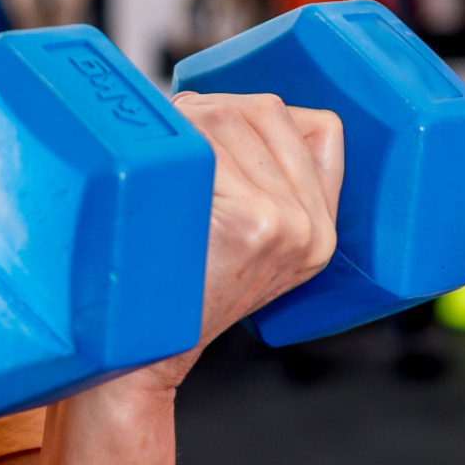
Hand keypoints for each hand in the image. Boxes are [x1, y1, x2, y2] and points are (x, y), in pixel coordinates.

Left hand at [104, 92, 343, 396]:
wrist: (142, 355)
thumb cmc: (179, 293)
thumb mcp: (250, 250)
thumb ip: (272, 187)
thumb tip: (255, 113)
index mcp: (322, 234)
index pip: (320, 128)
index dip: (262, 118)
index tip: (221, 137)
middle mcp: (311, 230)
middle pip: (270, 112)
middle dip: (216, 109)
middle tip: (176, 138)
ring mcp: (283, 225)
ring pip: (234, 117)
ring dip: (188, 121)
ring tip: (164, 156)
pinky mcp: (248, 221)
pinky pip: (206, 144)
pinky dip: (174, 146)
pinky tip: (158, 174)